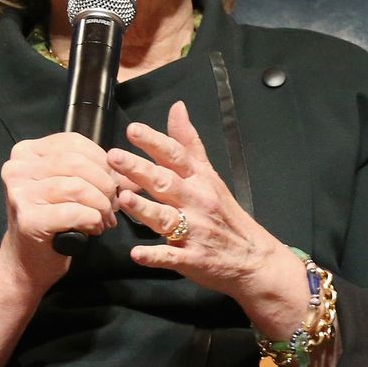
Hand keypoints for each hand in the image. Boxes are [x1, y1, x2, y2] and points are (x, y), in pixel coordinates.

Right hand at [0, 131, 132, 289]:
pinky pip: (73, 212)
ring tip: (104, 218)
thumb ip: (98, 174)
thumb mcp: (72, 189)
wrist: (28, 261)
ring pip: (76, 186)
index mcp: (28, 152)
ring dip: (100, 204)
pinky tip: (93, 228)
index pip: (74, 142)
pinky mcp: (27, 218)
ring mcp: (19, 193)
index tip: (114, 180)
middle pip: (77, 163)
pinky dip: (91, 220)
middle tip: (114, 204)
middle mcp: (17, 168)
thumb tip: (134, 174)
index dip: (102, 160)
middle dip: (104, 184)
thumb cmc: (53, 222)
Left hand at [111, 101, 304, 313]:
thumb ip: (189, 143)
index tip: (133, 130)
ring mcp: (195, 231)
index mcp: (200, 180)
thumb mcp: (210, 175)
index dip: (154, 142)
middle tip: (115, 157)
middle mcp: (197, 202)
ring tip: (125, 198)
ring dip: (145, 208)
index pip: (176, 156)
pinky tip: (137, 253)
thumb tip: (176, 108)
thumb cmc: (224, 213)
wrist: (253, 258)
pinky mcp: (192, 258)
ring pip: (166, 218)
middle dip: (140, 169)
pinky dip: (155, 256)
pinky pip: (171, 257)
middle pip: (167, 182)